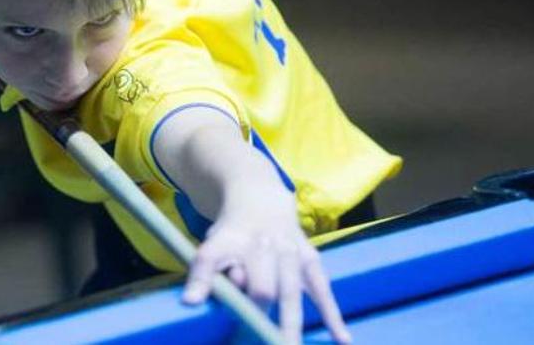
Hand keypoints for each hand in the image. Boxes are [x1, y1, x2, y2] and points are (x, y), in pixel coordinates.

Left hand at [180, 192, 351, 344]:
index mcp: (243, 245)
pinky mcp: (311, 260)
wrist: (259, 202)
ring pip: (295, 294)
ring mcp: (294, 254)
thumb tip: (190, 302)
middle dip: (268, 322)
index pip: (245, 283)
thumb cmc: (232, 234)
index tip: (239, 334)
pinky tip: (342, 339)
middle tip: (268, 344)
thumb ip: (202, 275)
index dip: (245, 307)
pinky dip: (333, 315)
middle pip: (272, 291)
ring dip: (294, 326)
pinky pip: (323, 290)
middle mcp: (272, 248)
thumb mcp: (210, 247)